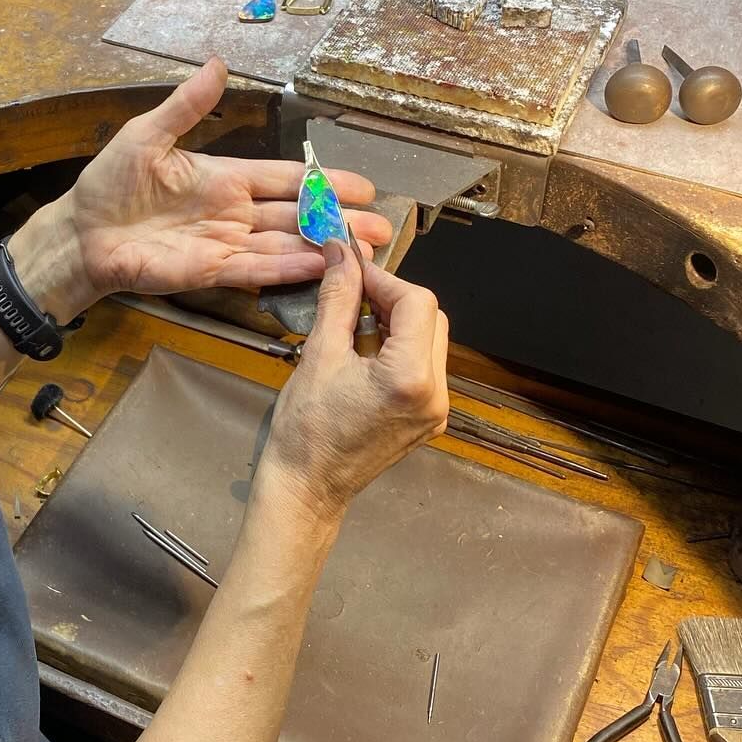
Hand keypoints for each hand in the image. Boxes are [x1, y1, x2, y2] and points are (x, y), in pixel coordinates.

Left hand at [54, 60, 391, 303]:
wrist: (81, 233)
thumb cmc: (110, 184)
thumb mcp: (147, 135)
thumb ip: (187, 105)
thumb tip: (218, 62)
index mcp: (223, 177)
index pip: (283, 178)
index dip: (323, 181)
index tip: (363, 186)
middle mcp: (233, 212)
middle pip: (296, 215)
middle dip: (339, 220)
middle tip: (382, 226)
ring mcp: (225, 244)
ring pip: (285, 245)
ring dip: (324, 248)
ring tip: (365, 251)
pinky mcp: (210, 272)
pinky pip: (256, 269)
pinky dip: (288, 269)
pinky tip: (320, 267)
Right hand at [254, 240, 448, 532]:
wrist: (307, 486)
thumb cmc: (306, 430)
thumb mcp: (319, 354)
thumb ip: (338, 298)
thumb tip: (342, 254)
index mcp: (411, 379)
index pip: (416, 303)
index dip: (383, 279)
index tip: (352, 269)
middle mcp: (435, 395)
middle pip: (430, 319)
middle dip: (393, 298)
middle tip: (353, 293)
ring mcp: (435, 410)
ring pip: (429, 341)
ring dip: (396, 322)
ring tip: (354, 322)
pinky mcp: (426, 418)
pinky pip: (423, 367)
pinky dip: (398, 348)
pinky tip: (365, 350)